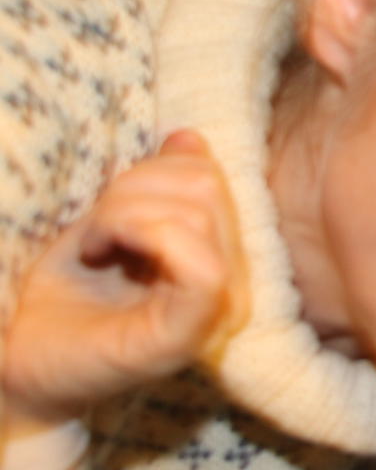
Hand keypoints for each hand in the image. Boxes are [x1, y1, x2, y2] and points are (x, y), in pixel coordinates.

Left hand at [1, 130, 245, 423]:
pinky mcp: (188, 336)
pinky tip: (100, 253)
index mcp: (220, 253)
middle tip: (93, 231)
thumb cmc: (60, 295)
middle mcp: (232, 282)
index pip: (209, 174)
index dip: (153, 167)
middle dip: (132, 190)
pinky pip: (203, 269)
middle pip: (206, 185)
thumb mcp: (113, 222)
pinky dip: (144, 238)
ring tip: (93, 245)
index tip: (107, 206)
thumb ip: (158, 185)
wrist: (17, 359)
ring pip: (197, 214)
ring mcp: (215, 311)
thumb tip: (189, 137)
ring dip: (123, 214)